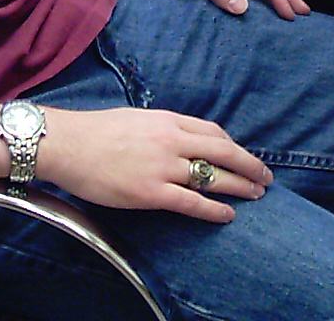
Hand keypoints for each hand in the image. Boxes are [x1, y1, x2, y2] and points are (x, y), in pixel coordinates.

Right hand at [36, 106, 269, 222]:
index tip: (243, 156)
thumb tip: (178, 140)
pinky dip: (214, 209)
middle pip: (223, 152)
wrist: (68, 144)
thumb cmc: (95, 132)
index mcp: (167, 120)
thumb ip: (160, 128)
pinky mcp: (151, 192)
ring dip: (239, 186)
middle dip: (249, 165)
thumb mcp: (136, 118)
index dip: (233, 146)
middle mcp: (171, 140)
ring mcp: (163, 167)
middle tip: (265, 177)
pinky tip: (227, 214)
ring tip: (256, 195)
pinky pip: (192, 202)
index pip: (212, 131)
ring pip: (213, 177)